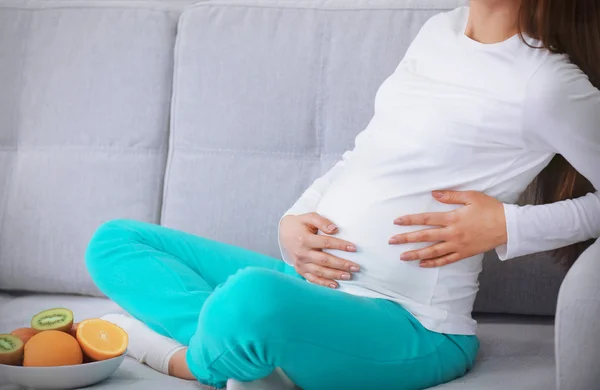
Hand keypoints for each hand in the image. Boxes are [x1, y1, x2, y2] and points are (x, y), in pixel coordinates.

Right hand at [279, 212, 359, 287]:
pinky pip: (312, 278)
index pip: (326, 243)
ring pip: (320, 271)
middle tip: (356, 267)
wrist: (284, 233)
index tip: (353, 248)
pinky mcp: (300, 270)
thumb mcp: (309, 217)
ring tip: (349, 276)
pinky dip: (324, 283)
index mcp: (304, 239)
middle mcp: (302, 253)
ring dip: (335, 275)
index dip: (340, 246)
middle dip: (341, 264)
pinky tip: (335, 285)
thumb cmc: (300, 224)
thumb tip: (335, 229)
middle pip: (324, 260)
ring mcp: (300, 263)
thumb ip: (322, 221)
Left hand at [389, 190, 506, 267]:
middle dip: (407, 238)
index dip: (410, 220)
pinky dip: (434, 263)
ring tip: (402, 256)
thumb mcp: (471, 197)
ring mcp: (458, 245)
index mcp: (453, 218)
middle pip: (425, 237)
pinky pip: (446, 260)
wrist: (508, 226)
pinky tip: (422, 264)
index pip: (426, 219)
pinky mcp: (464, 253)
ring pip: (433, 251)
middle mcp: (452, 233)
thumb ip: (451, 196)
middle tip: (392, 241)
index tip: (397, 222)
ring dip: (416, 254)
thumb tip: (434, 193)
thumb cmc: (490, 209)